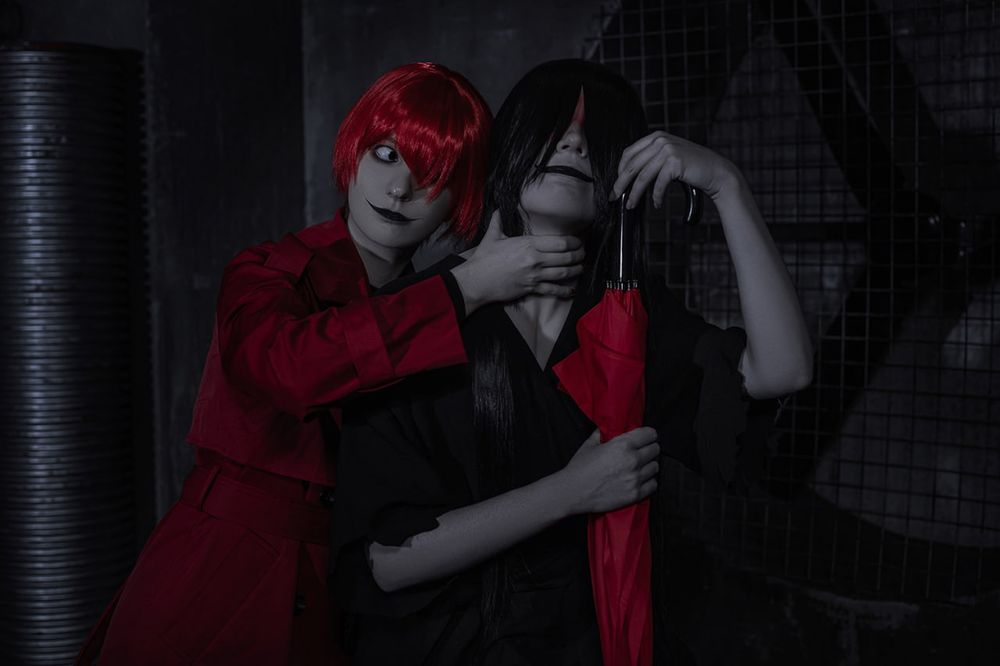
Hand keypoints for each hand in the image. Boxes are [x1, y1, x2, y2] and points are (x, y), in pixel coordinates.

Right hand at [450, 211, 584, 313]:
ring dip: (576, 270)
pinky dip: (565, 290)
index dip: (573, 242)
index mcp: (528, 244)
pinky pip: (552, 290)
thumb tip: (498, 209)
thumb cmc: (484, 259)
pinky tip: (572, 290)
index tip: (578, 242)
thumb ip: (498, 221)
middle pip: (565, 257)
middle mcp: (535, 259)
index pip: (559, 242)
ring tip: (582, 268)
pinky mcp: (531, 288)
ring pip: (563, 273)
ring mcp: (534, 275)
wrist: (476, 281)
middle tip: (583, 254)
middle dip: (578, 255)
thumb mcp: (492, 237)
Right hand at [559, 427, 659, 514]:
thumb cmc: (579, 468)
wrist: (573, 492)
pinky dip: (649, 482)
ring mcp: (635, 478)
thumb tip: (606, 429)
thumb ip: (601, 434)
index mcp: (623, 445)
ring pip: (655, 467)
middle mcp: (632, 460)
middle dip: (650, 449)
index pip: (650, 434)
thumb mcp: (589, 445)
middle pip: (655, 450)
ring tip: (641, 467)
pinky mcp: (635, 494)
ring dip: (649, 466)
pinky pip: (653, 485)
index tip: (647, 437)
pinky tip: (640, 480)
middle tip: (643, 452)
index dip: (649, 435)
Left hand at [611, 131, 740, 208]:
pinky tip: (657, 204)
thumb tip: (626, 177)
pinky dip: (656, 197)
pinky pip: (658, 184)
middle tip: (614, 197)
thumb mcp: (668, 157)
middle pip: (632, 165)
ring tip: (631, 205)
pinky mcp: (675, 162)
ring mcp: (668, 150)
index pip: (629, 153)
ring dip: (635, 194)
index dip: (620, 171)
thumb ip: (650, 159)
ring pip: (642, 177)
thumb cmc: (691, 168)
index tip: (616, 185)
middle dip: (621, 184)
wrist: (716, 171)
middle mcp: (660, 140)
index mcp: (656, 136)